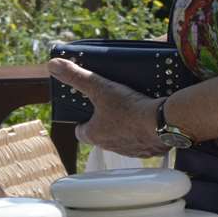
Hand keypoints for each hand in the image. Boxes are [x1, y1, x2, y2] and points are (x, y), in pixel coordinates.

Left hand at [48, 57, 168, 158]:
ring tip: (131, 109)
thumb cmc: (129, 108)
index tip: (89, 108)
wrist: (164, 123)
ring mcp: (131, 151)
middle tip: (112, 104)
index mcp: (94, 136)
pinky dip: (143, 132)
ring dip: (124, 127)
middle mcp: (110, 147)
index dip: (83, 120)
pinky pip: (143, 142)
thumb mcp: (100, 87)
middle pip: (102, 135)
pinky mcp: (149, 151)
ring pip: (122, 139)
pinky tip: (149, 119)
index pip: (80, 131)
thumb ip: (77, 77)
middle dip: (105, 122)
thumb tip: (53, 65)